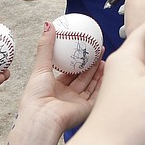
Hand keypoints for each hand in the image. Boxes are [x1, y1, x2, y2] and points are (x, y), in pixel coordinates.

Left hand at [17, 21, 103, 135]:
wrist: (42, 119)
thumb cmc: (35, 97)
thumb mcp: (40, 67)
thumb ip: (46, 46)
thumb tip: (48, 25)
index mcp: (55, 88)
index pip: (70, 73)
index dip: (78, 61)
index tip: (86, 49)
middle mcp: (67, 96)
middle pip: (83, 78)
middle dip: (92, 65)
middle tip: (100, 50)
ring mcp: (78, 103)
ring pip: (92, 85)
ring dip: (100, 72)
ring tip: (106, 58)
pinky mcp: (87, 109)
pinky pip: (97, 94)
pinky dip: (104, 83)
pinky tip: (109, 72)